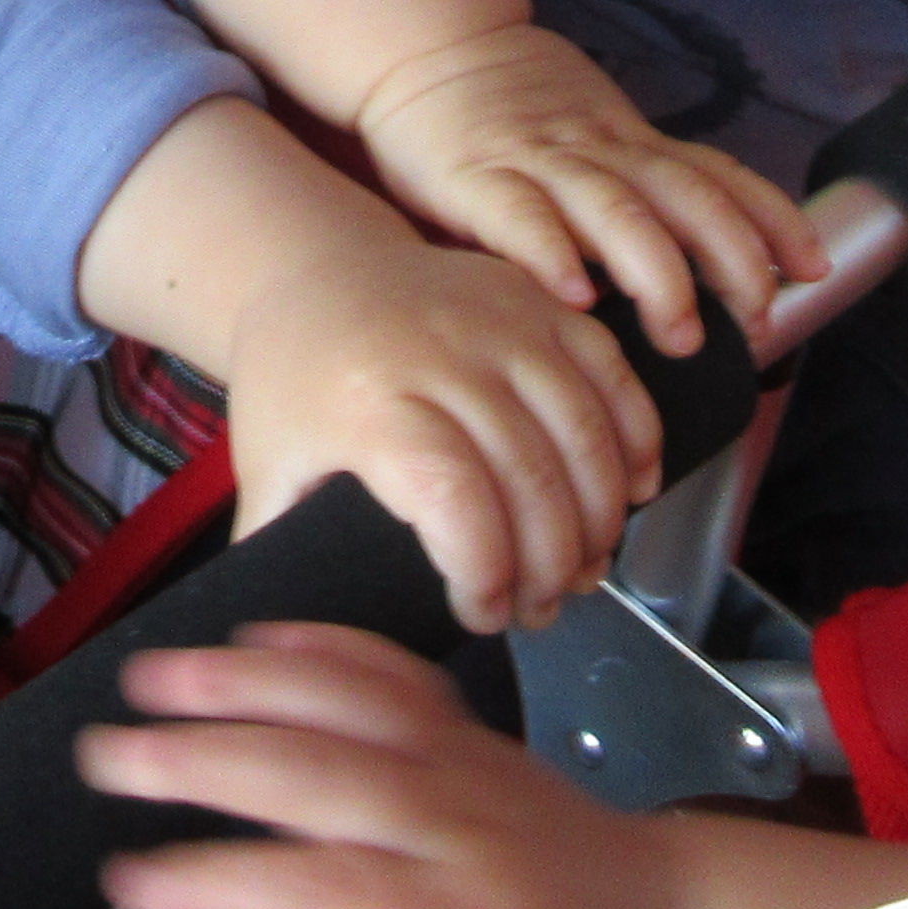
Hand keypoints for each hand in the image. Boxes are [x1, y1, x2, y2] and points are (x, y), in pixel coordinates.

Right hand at [82, 626, 671, 908]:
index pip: (314, 891)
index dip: (214, 880)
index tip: (128, 879)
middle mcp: (450, 828)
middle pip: (317, 772)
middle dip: (200, 755)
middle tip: (104, 756)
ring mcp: (458, 763)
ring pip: (345, 701)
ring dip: (240, 679)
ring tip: (147, 674)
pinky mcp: (462, 727)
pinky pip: (389, 667)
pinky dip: (320, 641)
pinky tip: (249, 636)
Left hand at [216, 223, 660, 631]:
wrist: (318, 267)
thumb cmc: (297, 379)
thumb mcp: (269, 465)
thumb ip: (288, 552)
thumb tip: (305, 641)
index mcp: (369, 399)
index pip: (454, 497)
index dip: (485, 569)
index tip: (481, 611)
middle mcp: (442, 351)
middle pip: (530, 474)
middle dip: (548, 564)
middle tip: (539, 609)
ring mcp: (501, 319)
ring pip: (583, 431)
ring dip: (599, 517)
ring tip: (582, 570)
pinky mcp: (542, 303)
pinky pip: (612, 375)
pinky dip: (637, 440)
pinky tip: (632, 494)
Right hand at [347, 21, 828, 359]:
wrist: (426, 42)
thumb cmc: (510, 109)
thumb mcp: (589, 134)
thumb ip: (633, 194)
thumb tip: (698, 272)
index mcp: (629, 144)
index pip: (720, 177)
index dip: (774, 221)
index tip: (813, 270)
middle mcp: (598, 151)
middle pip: (686, 198)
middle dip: (732, 261)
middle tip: (754, 322)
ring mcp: (539, 162)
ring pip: (616, 211)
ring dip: (658, 272)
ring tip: (678, 331)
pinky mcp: (476, 178)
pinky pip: (521, 217)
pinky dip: (551, 254)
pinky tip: (574, 295)